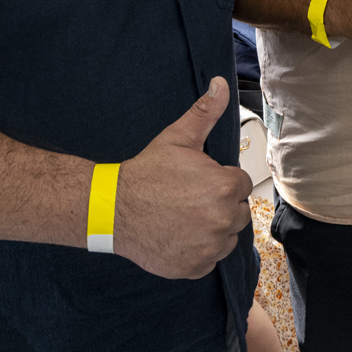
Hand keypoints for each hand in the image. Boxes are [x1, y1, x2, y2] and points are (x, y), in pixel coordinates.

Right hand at [114, 77, 252, 279]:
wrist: (111, 210)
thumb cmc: (145, 174)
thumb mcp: (177, 139)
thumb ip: (205, 113)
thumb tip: (220, 84)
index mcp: (224, 187)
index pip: (240, 185)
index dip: (221, 181)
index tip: (199, 182)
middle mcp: (222, 220)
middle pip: (237, 212)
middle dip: (220, 205)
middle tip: (190, 200)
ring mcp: (209, 247)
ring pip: (227, 237)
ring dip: (213, 229)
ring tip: (184, 217)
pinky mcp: (195, 267)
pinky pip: (210, 259)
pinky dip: (199, 251)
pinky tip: (179, 236)